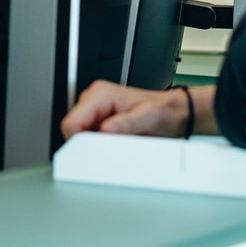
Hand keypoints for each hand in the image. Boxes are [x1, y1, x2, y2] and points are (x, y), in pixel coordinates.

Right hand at [60, 81, 194, 139]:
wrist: (173, 113)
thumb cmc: (163, 111)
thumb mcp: (148, 118)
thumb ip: (126, 124)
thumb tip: (104, 130)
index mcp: (99, 94)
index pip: (71, 122)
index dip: (79, 142)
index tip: (93, 152)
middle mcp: (94, 99)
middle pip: (74, 130)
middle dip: (88, 144)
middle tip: (112, 148)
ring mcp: (96, 110)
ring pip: (80, 135)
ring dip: (95, 145)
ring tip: (118, 143)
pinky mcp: (100, 119)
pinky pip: (90, 137)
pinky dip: (99, 145)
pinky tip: (116, 144)